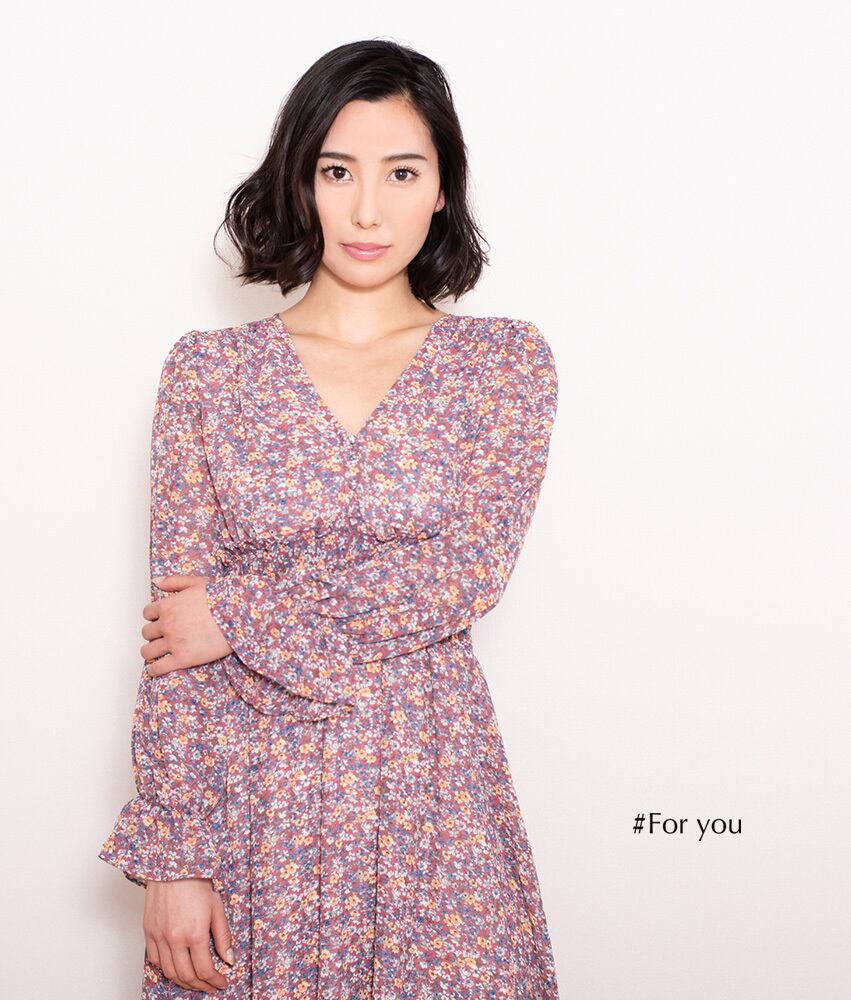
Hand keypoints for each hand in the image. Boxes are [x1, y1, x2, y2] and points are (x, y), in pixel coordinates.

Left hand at [141, 574, 232, 676]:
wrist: (238, 616)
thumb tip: (156, 581)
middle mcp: (167, 624)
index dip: (153, 617)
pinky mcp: (182, 659)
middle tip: (161, 637)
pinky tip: (156, 669)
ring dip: (150, 652)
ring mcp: (173, 642)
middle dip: (153, 634)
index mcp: (168, 606)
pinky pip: (158, 668)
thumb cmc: (221, 599)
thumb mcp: (197, 583)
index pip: (147, 613)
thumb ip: (174, 581)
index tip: (159, 621)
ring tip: (156, 654)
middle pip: (147, 632)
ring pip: (147, 651)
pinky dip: (154, 669)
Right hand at [143, 877, 233, 992]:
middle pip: (187, 975)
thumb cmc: (196, 883)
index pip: (205, 969)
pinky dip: (165, 969)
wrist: (173, 867)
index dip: (215, 980)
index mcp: (195, 934)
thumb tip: (229, 959)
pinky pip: (154, 960)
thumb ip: (223, 936)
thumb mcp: (217, 908)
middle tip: (210, 986)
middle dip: (201, 986)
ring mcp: (159, 937)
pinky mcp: (148, 932)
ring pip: (169, 972)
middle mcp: (175, 939)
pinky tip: (175, 969)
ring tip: (195, 982)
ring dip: (183, 982)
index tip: (221, 982)